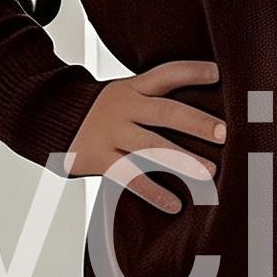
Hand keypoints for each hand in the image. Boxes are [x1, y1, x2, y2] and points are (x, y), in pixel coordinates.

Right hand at [64, 59, 225, 211]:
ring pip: (151, 147)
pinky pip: (131, 177)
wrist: (52, 121)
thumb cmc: (104, 112)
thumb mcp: (125, 94)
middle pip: (165, 112)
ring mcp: (111, 133)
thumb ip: (155, 98)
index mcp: (133, 88)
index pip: (165, 74)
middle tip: (224, 133)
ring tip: (209, 172)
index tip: (217, 73)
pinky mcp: (99, 159)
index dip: (190, 72)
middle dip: (196, 122)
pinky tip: (175, 204)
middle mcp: (123, 108)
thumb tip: (206, 112)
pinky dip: (154, 193)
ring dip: (183, 160)